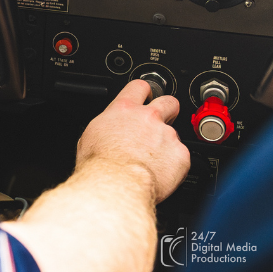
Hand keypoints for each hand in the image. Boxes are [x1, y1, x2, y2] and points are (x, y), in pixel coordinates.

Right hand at [76, 79, 189, 202]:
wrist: (117, 184)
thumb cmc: (100, 164)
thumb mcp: (91, 136)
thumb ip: (107, 126)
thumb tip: (109, 131)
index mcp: (123, 109)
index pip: (139, 87)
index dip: (144, 91)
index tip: (146, 95)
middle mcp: (148, 117)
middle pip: (168, 101)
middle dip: (168, 109)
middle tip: (163, 121)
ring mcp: (167, 135)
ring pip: (174, 135)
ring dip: (166, 145)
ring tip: (153, 161)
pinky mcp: (181, 155)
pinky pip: (181, 157)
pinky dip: (174, 165)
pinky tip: (160, 172)